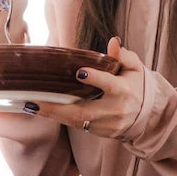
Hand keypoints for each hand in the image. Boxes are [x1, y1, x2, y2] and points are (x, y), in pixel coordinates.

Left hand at [29, 38, 145, 137]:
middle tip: (33, 102)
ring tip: (31, 107)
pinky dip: (60, 119)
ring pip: (77, 122)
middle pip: (84, 111)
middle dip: (57, 108)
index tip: (79, 72)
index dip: (96, 78)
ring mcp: (107, 124)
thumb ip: (124, 56)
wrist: (146, 116)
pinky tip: (44, 111)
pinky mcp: (101, 133)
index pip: (109, 84)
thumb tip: (113, 42)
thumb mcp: (135, 68)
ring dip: (53, 115)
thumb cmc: (136, 86)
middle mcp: (115, 110)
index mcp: (124, 90)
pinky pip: (78, 126)